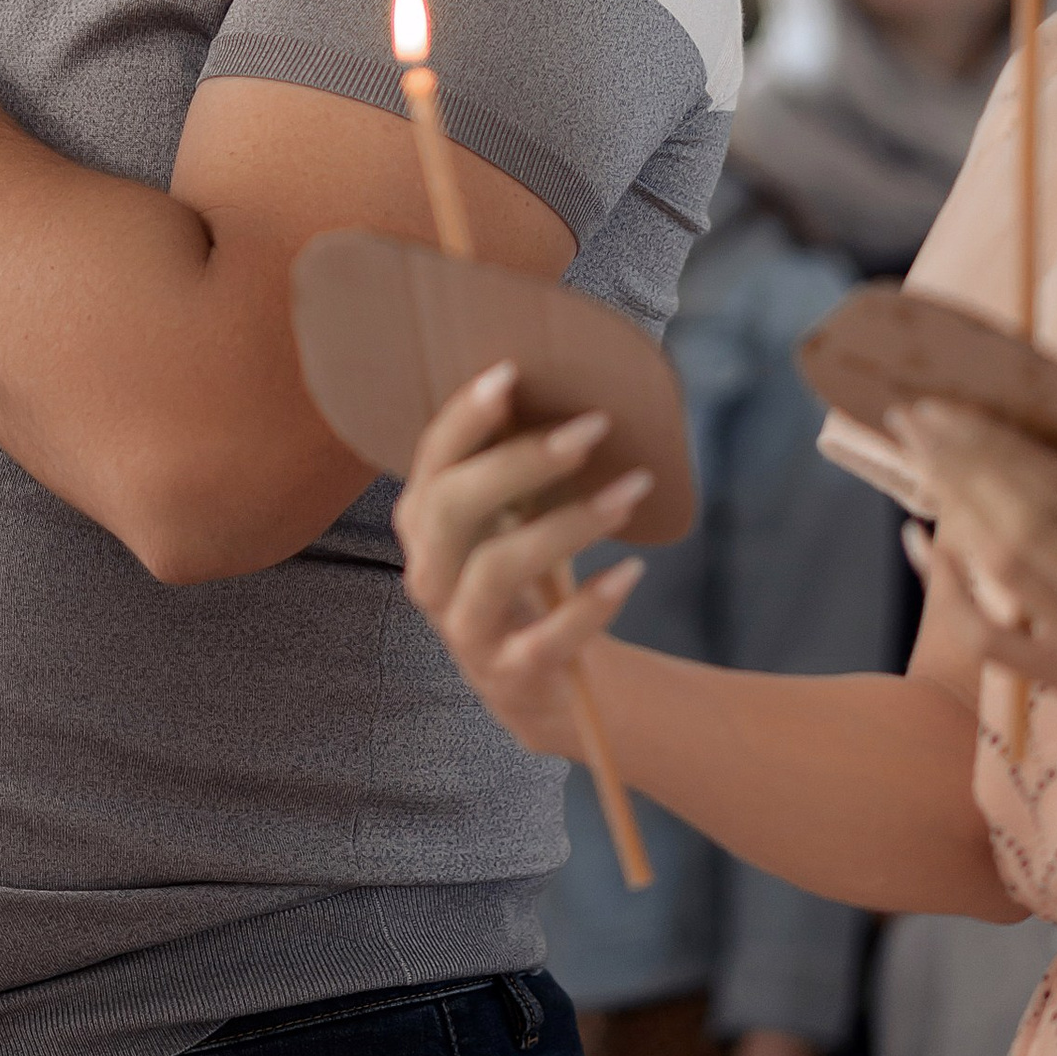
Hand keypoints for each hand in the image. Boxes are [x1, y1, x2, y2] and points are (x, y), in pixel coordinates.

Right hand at [394, 363, 649, 750]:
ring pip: (497, 568)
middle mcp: (429, 576)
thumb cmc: (527, 579)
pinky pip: (545, 640)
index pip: (431, 460)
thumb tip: (563, 387)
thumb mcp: (510, 520)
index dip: (464, 417)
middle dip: (520, 460)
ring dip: (569, 522)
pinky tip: (632, 571)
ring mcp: (465, 631)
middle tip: (592, 427)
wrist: (542, 684)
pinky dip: (590, 603)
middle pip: (453, 508)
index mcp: (424, 525)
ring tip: (632, 489)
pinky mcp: (510, 676)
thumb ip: (514, 469)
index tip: (511, 372)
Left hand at [902, 397, 1056, 768]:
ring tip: (917, 453)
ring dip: (949, 508)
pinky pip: (990, 639)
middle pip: (1021, 526)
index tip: (956, 404)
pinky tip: (919, 542)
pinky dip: (945, 592)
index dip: (1002, 446)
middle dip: (959, 464)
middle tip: (914, 413)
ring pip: (1001, 574)